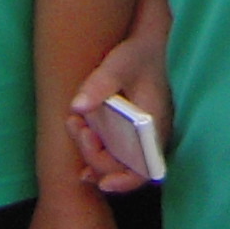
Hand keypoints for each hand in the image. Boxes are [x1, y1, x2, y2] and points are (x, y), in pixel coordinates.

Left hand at [66, 30, 170, 196]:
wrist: (147, 45)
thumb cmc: (136, 55)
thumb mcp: (118, 64)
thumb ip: (99, 84)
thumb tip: (77, 107)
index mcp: (155, 127)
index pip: (146, 168)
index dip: (125, 182)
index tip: (102, 183)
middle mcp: (151, 138)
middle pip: (123, 168)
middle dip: (94, 156)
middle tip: (76, 127)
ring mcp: (141, 137)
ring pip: (116, 162)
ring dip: (91, 151)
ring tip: (74, 124)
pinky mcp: (131, 133)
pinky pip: (115, 152)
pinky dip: (96, 150)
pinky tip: (81, 136)